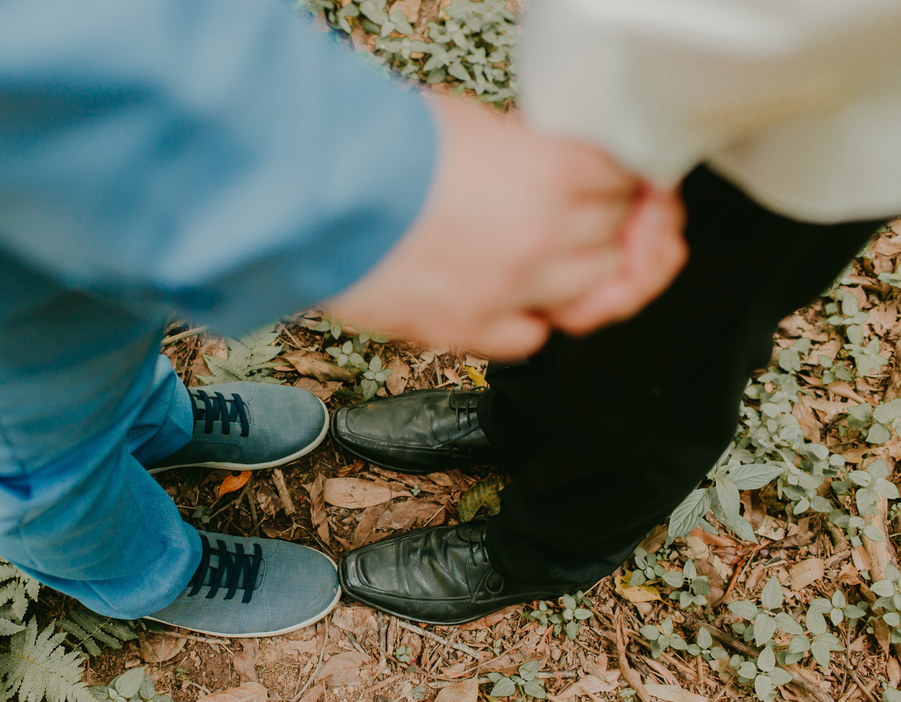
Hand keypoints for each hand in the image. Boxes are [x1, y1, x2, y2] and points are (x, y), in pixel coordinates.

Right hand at [327, 96, 686, 358]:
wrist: (316, 199)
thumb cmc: (379, 151)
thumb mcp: (469, 123)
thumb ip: (523, 149)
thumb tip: (541, 161)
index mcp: (551, 172)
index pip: (625, 179)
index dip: (624, 178)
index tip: (619, 182)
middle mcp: (544, 236)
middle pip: (617, 236)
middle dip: (609, 223)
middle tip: (590, 216)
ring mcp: (512, 290)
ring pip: (593, 292)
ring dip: (583, 273)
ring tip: (553, 258)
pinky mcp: (470, 329)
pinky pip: (533, 338)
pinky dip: (533, 320)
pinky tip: (516, 300)